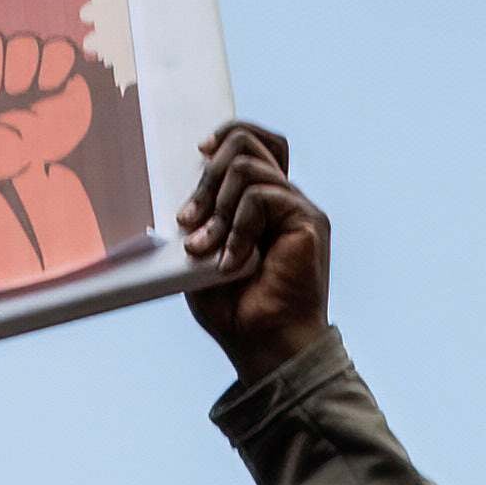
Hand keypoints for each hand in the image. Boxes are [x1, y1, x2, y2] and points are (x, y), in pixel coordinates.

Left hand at [172, 114, 325, 366]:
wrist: (266, 348)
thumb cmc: (234, 311)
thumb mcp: (200, 253)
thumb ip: (199, 214)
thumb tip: (177, 182)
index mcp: (263, 203)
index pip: (254, 143)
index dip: (226, 136)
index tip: (199, 152)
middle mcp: (285, 199)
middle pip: (250, 140)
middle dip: (207, 175)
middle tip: (188, 219)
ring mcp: (299, 208)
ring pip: (247, 166)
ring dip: (217, 207)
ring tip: (205, 249)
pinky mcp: (308, 221)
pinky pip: (260, 196)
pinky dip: (237, 227)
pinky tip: (232, 262)